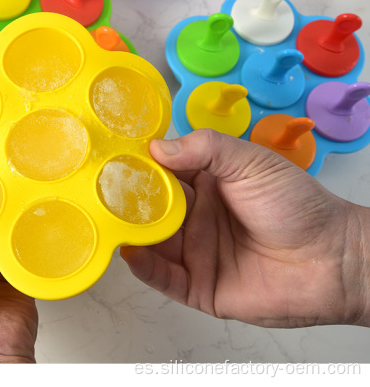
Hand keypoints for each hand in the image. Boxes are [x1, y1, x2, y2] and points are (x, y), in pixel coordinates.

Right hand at [121, 129, 369, 327]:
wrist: (332, 259)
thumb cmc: (296, 205)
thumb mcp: (250, 162)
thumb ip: (206, 149)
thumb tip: (157, 147)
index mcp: (207, 184)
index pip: (164, 172)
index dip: (140, 165)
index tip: (114, 159)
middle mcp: (197, 218)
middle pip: (152, 209)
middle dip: (128, 201)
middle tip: (101, 192)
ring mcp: (196, 252)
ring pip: (153, 242)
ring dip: (131, 232)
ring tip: (108, 220)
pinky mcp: (200, 285)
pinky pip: (165, 278)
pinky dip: (145, 267)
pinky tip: (131, 252)